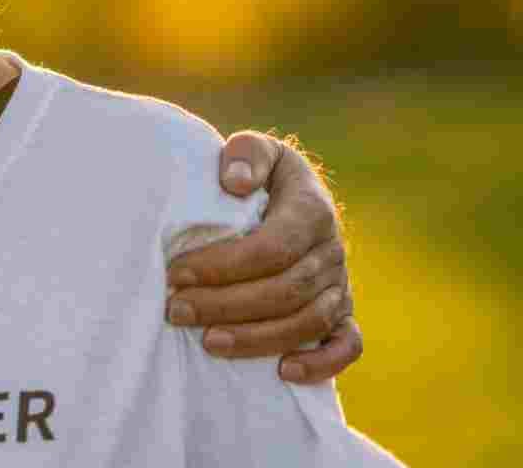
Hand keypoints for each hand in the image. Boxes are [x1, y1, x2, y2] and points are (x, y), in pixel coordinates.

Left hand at [164, 131, 361, 383]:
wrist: (283, 194)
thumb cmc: (254, 174)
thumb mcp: (250, 151)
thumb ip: (245, 155)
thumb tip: (234, 181)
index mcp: (312, 209)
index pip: (273, 247)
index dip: (224, 265)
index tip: (175, 272)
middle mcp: (331, 250)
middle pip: (286, 289)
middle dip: (227, 304)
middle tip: (176, 310)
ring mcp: (340, 284)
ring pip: (309, 321)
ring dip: (258, 338)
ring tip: (207, 343)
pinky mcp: (343, 312)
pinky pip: (347, 344)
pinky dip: (322, 363)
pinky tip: (283, 372)